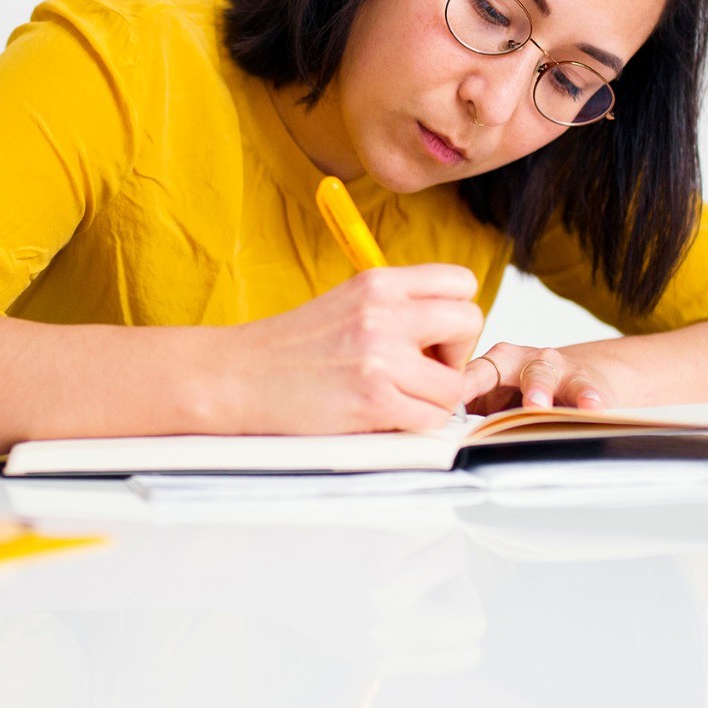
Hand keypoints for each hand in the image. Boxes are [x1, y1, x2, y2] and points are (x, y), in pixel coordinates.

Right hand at [215, 265, 485, 433]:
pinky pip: (430, 419)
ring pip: (454, 384)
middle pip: (470, 321)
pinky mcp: (373, 399)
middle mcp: (383, 312)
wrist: (238, 377)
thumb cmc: (289, 348)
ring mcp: (379, 356)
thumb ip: (397, 307)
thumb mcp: (347, 303)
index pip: (460, 281)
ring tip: (399, 398)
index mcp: (379, 282)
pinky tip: (385, 416)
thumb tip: (448, 331)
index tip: (433, 336)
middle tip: (424, 369)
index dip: (455, 313)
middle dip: (456, 353)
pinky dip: (414, 425)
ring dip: (434, 399)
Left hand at [461, 342, 617, 413]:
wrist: (575, 380)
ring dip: (544, 391)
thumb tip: (438, 428)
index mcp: (496, 363)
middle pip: (517, 371)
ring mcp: (557, 369)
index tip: (449, 401)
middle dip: (511, 386)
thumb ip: (470, 409)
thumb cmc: (523, 391)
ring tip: (541, 408)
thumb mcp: (495, 397)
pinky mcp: (584, 382)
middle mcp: (526, 361)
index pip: (478, 372)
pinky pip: (586, 390)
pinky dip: (589, 400)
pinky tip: (594, 409)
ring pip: (549, 377)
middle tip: (514, 405)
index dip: (465, 386)